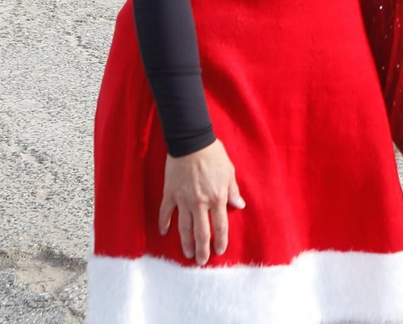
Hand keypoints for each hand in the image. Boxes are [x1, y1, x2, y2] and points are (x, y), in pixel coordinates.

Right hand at [159, 140, 244, 264]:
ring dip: (185, 242)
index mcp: (217, 198)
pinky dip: (164, 223)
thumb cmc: (213, 154)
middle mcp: (200, 203)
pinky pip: (166, 212)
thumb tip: (239, 206)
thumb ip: (233, 191)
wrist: (191, 142)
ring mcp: (183, 199)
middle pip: (201, 232)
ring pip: (184, 227)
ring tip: (187, 253)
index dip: (220, 241)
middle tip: (201, 261)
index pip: (220, 226)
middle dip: (202, 249)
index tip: (220, 251)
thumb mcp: (229, 172)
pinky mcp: (170, 193)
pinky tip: (163, 232)